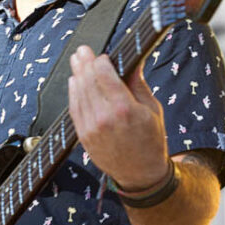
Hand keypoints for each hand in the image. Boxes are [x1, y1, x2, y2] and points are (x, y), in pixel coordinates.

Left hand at [68, 45, 168, 190]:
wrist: (140, 173)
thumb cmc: (150, 141)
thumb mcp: (152, 109)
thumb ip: (138, 84)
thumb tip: (133, 62)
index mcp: (124, 109)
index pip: (104, 74)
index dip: (101, 61)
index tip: (103, 55)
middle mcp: (104, 117)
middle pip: (88, 81)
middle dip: (84, 62)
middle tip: (82, 50)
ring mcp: (91, 127)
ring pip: (78, 93)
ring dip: (76, 74)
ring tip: (76, 61)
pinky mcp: (83, 135)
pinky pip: (74, 108)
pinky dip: (73, 92)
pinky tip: (74, 82)